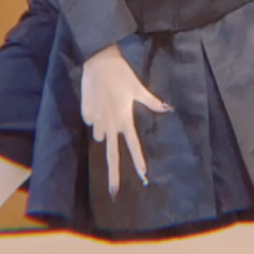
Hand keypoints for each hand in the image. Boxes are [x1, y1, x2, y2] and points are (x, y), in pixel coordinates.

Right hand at [81, 43, 170, 197]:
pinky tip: (97, 101)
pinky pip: (90, 121)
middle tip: (114, 193)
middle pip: (111, 155)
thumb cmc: (122, 73)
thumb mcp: (138, 88)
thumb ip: (152, 102)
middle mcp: (110, 125)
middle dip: (114, 175)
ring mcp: (96, 121)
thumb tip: (167, 109)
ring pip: (99, 135)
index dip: (139, 162)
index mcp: (125, 119)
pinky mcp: (85, 113)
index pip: (133, 146)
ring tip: (106, 108)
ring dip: (103, 130)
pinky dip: (94, 116)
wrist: (98, 59)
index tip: (144, 177)